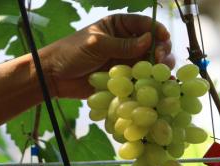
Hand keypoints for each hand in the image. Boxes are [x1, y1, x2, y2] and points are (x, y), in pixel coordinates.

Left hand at [40, 14, 173, 98]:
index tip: (164, 40)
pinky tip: (161, 87)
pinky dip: (151, 83)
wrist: (54, 76)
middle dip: (161, 51)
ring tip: (163, 74)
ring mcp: (126, 62)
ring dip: (159, 68)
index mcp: (119, 26)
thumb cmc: (71, 52)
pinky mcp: (124, 79)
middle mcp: (127, 43)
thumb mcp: (97, 44)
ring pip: (150, 63)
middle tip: (161, 60)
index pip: (145, 24)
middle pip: (153, 45)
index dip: (157, 31)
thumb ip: (123, 44)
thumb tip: (149, 40)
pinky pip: (141, 80)